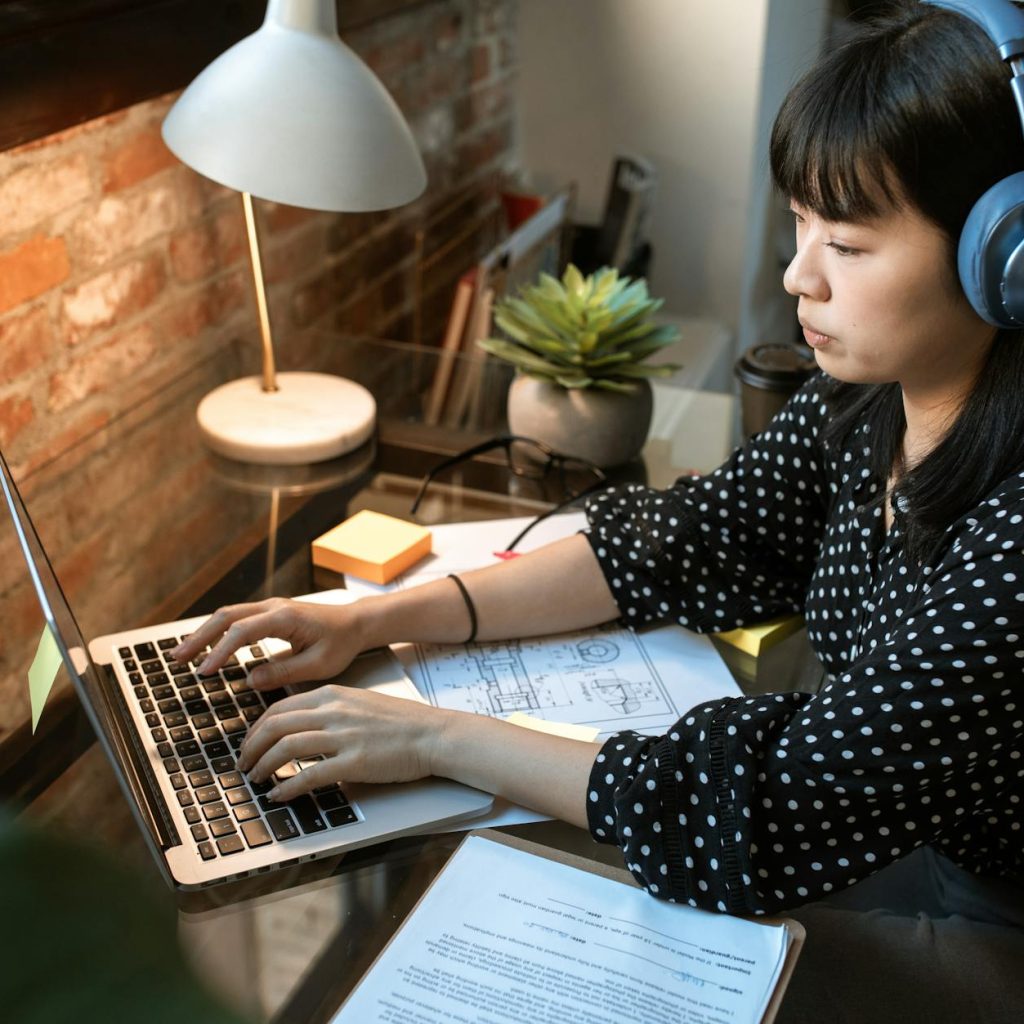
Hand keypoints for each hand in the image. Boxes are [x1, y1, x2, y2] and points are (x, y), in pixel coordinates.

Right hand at [171, 597, 363, 689]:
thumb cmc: (342, 643)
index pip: (242, 631)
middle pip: (226, 616)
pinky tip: (205, 647)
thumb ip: (285, 672)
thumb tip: (250, 680)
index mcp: (285, 617)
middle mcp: (274, 607)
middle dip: (199, 638)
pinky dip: (217, 632)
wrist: (356, 623)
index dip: (220, 651)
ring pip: (228, 615)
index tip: (204, 671)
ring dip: (203, 633)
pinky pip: (237, 619)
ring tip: (181, 655)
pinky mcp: (270, 614)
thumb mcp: (319, 665)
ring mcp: (270, 607)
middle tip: (176, 660)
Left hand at [235, 685, 450, 798]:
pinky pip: (309, 774)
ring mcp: (343, 736)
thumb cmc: (402, 723)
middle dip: (252, 747)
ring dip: (263, 766)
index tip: (250, 744)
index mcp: (333, 695)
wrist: (433, 735)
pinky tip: (278, 795)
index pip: (280, 708)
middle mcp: (334, 711)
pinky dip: (287, 786)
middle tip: (244, 764)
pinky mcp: (354, 761)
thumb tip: (300, 726)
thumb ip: (330, 710)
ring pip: (286, 747)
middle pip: (275, 726)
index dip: (257, 729)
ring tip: (255, 779)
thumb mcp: (359, 703)